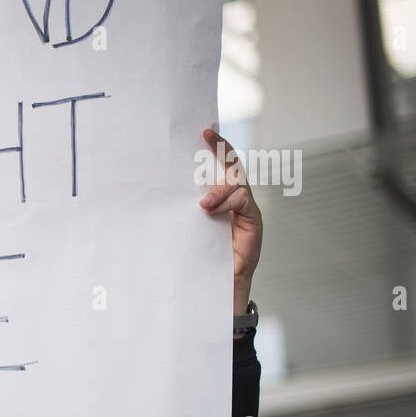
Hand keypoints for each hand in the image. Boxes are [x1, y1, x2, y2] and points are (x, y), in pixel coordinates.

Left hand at [199, 128, 261, 315]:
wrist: (219, 285)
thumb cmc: (202, 256)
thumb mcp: (189, 228)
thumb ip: (186, 212)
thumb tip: (163, 194)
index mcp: (219, 198)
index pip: (220, 166)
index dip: (215, 147)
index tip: (204, 131)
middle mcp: (235, 200)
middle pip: (233, 167)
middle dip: (222, 149)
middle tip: (207, 136)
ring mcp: (246, 210)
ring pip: (238, 184)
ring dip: (220, 189)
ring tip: (203, 204)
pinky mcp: (253, 222)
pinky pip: (244, 202)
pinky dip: (228, 202)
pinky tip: (211, 210)